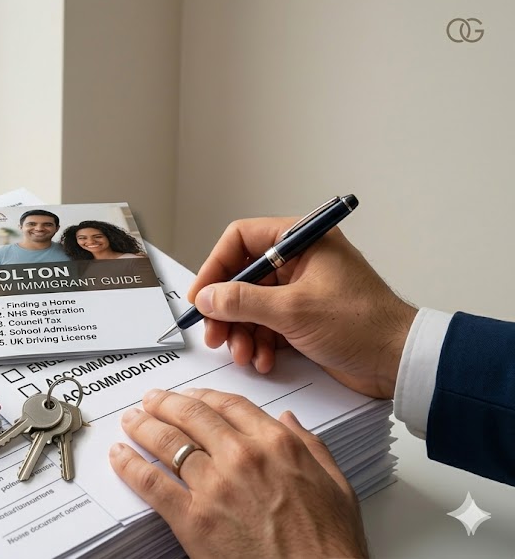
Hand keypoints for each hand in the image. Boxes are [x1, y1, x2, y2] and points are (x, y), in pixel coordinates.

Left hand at [110, 388, 366, 557]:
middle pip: (191, 415)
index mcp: (277, 444)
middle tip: (150, 400)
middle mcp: (242, 456)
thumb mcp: (335, 486)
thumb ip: (310, 446)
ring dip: (143, 426)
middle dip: (165, 403)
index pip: (229, 405)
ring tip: (131, 420)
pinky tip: (119, 456)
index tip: (189, 396)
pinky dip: (130, 465)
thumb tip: (289, 421)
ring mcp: (215, 486)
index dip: (202, 396)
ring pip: (167, 442)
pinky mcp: (193, 519)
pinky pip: (151, 483)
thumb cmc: (330, 545)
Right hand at [188, 218, 416, 398]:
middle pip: (241, 277)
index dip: (215, 268)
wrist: (399, 361)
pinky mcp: (303, 317)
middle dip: (226, 310)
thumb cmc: (363, 324)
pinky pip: (267, 324)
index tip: (201, 297)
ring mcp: (301, 289)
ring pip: (251, 305)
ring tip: (244, 355)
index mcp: (302, 240)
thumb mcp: (293, 311)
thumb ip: (243, 301)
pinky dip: (260, 343)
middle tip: (215, 334)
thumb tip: (208, 297)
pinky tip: (264, 360)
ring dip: (242, 332)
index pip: (241, 240)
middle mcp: (300, 260)